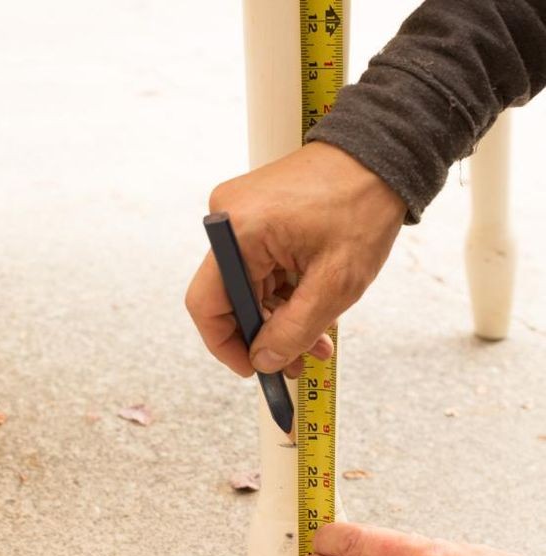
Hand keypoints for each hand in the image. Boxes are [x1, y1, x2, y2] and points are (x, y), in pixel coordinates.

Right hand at [186, 142, 405, 377]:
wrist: (383, 153)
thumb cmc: (363, 206)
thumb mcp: (334, 284)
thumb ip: (294, 331)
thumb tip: (264, 360)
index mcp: (239, 231)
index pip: (206, 305)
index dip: (226, 345)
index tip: (254, 368)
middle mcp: (229, 219)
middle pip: (230, 299)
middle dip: (263, 335)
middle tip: (296, 361)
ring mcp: (241, 214)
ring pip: (248, 287)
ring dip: (279, 317)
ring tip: (317, 340)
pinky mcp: (256, 214)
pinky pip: (259, 267)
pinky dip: (282, 293)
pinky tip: (312, 309)